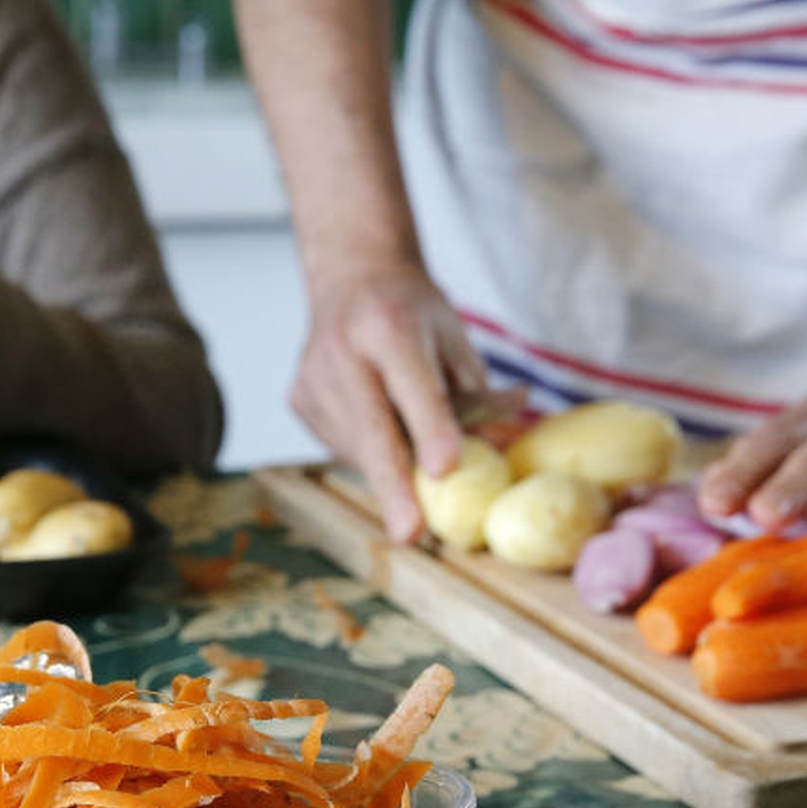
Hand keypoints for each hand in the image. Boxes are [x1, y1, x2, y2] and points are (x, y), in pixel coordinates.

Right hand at [291, 264, 491, 541]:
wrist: (350, 276)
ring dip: (390, 471)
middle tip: (410, 531)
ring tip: (415, 462)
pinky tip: (382, 432)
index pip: (413, 386)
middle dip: (392, 484)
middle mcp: (341, 349)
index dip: (431, 429)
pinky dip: (369, 455)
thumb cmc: (412, 311)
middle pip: (371, 429)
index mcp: (389, 324)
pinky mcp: (298, 399)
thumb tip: (508, 443)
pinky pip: (341, 446)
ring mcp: (313, 377)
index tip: (445, 469)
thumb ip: (476, 394)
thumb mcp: (453, 337)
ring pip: (356, 448)